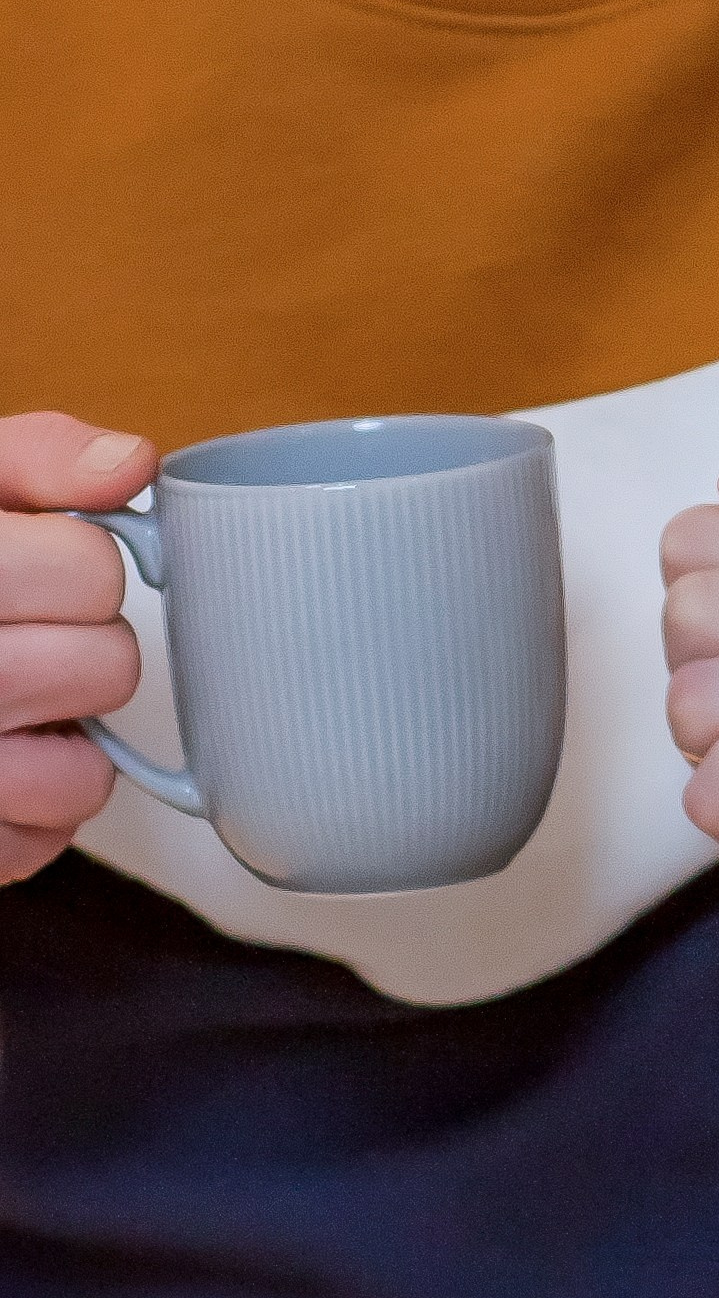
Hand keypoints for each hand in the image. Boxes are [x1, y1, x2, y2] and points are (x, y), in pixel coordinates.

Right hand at [0, 411, 157, 882]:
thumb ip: (39, 456)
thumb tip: (128, 468)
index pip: (92, 572)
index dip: (79, 564)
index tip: (37, 564)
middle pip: (106, 669)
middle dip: (82, 644)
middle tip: (22, 633)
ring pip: (83, 775)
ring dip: (64, 736)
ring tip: (8, 699)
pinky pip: (40, 840)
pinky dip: (30, 810)